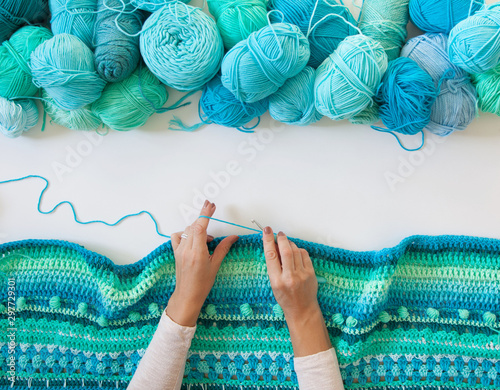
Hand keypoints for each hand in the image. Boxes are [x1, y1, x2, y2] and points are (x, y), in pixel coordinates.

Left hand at [166, 200, 238, 325]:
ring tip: (208, 237)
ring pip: (187, 230)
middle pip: (194, 226)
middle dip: (203, 216)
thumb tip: (233, 237)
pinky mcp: (176, 252)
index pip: (200, 227)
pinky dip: (186, 233)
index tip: (210, 205)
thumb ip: (223, 248)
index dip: (205, 214)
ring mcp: (179, 250)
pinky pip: (178, 236)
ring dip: (197, 227)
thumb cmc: (202, 284)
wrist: (187, 295)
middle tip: (212, 209)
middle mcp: (186, 249)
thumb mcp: (215, 265)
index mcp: (197, 253)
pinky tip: (194, 239)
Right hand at [263, 227, 330, 356]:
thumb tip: (273, 246)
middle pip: (285, 250)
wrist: (302, 310)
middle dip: (281, 238)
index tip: (266, 231)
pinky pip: (304, 255)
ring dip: (290, 243)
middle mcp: (290, 277)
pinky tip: (295, 251)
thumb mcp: (274, 284)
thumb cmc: (285, 299)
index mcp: (277, 281)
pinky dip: (299, 250)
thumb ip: (274, 266)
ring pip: (296, 250)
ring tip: (286, 243)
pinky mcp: (311, 273)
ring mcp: (302, 275)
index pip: (271, 256)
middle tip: (279, 234)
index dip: (268, 241)